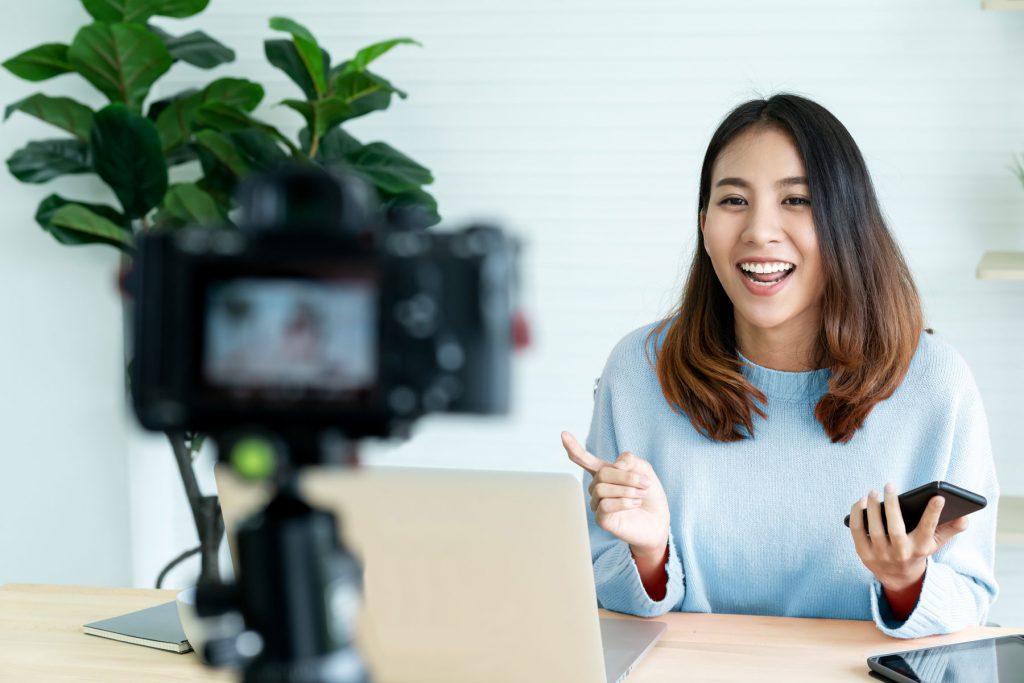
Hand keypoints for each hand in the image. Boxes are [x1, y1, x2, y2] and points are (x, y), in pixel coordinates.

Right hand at [561, 431, 669, 559]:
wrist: (658, 520)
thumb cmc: (649, 494)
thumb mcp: (644, 469)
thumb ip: (630, 460)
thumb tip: (614, 465)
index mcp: (605, 472)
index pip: (584, 459)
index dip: (574, 447)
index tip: (563, 434)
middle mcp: (597, 487)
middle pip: (602, 473)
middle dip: (626, 476)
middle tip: (645, 483)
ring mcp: (597, 503)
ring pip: (602, 489)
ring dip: (626, 490)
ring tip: (641, 495)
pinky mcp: (601, 518)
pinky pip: (605, 505)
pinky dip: (624, 502)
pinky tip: (636, 503)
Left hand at [849, 483, 968, 590]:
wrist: (898, 577)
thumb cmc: (917, 551)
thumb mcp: (935, 543)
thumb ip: (950, 529)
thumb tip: (965, 517)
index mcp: (920, 548)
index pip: (928, 529)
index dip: (934, 513)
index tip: (939, 497)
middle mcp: (900, 553)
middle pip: (895, 529)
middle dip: (892, 505)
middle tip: (889, 485)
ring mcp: (880, 555)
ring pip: (874, 529)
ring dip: (872, 508)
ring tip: (873, 492)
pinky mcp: (864, 553)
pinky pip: (857, 530)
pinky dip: (857, 514)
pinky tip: (861, 501)